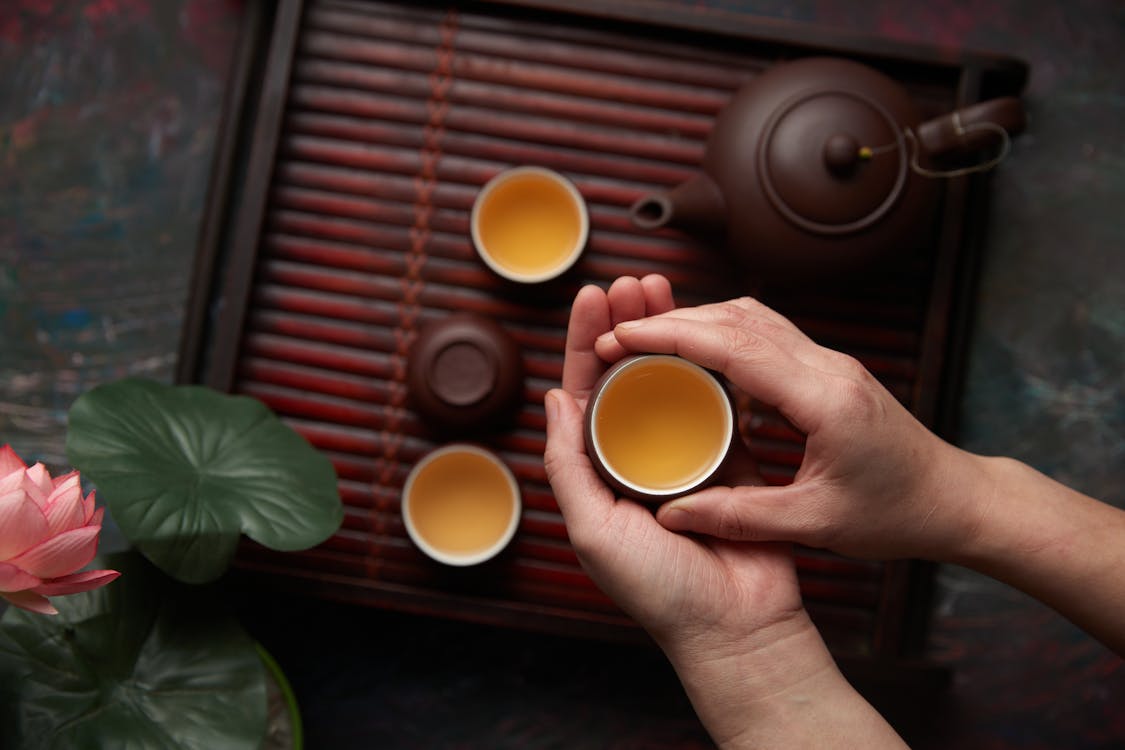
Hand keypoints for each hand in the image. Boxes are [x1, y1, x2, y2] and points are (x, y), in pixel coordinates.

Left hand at [545, 278, 907, 747]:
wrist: (736, 628)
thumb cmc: (658, 589)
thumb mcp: (592, 528)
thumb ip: (568, 465)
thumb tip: (553, 398)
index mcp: (599, 470)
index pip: (587, 392)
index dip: (586, 341)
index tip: (593, 293)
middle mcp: (638, 458)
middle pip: (629, 375)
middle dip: (628, 324)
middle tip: (635, 279)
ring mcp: (684, 457)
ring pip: (671, 380)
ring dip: (668, 335)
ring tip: (667, 290)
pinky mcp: (731, 461)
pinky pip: (718, 405)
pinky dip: (711, 367)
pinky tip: (708, 332)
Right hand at [596, 295, 988, 562]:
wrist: (954, 499)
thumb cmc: (896, 515)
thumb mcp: (815, 524)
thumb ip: (740, 517)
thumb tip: (673, 514)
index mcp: (822, 398)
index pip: (732, 346)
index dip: (669, 335)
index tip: (620, 338)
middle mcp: (827, 366)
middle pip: (736, 318)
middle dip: (671, 320)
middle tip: (617, 333)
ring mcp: (831, 362)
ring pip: (752, 318)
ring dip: (697, 320)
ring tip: (646, 338)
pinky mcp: (830, 370)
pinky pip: (767, 335)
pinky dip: (722, 334)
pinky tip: (697, 356)